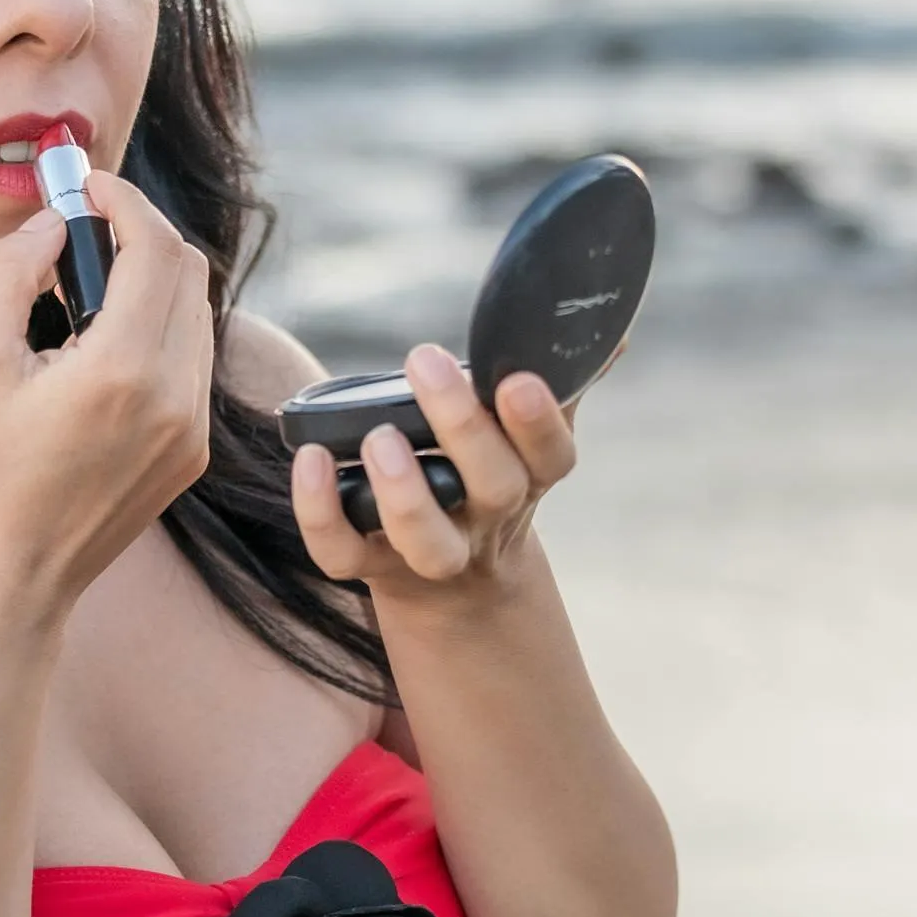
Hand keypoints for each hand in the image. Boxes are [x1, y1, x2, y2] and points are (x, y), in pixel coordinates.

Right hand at [0, 171, 213, 618]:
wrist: (13, 580)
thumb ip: (10, 274)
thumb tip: (51, 223)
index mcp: (124, 371)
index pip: (157, 247)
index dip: (124, 200)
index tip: (86, 187)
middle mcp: (176, 397)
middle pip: (189, 273)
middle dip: (140, 235)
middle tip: (82, 234)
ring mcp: (193, 430)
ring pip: (195, 317)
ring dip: (150, 284)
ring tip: (84, 298)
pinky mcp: (193, 453)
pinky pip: (190, 364)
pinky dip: (156, 333)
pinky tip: (100, 353)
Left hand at [289, 343, 575, 605]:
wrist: (461, 584)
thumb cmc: (488, 477)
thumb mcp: (529, 440)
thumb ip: (560, 384)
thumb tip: (608, 332)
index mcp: (531, 477)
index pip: (553, 456)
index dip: (538, 423)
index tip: (517, 379)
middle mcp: (489, 519)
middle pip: (494, 487)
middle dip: (464, 426)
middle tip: (427, 360)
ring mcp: (432, 552)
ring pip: (427, 543)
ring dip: (405, 493)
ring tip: (378, 436)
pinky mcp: (373, 566)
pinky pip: (343, 553)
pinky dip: (320, 511)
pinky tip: (308, 458)